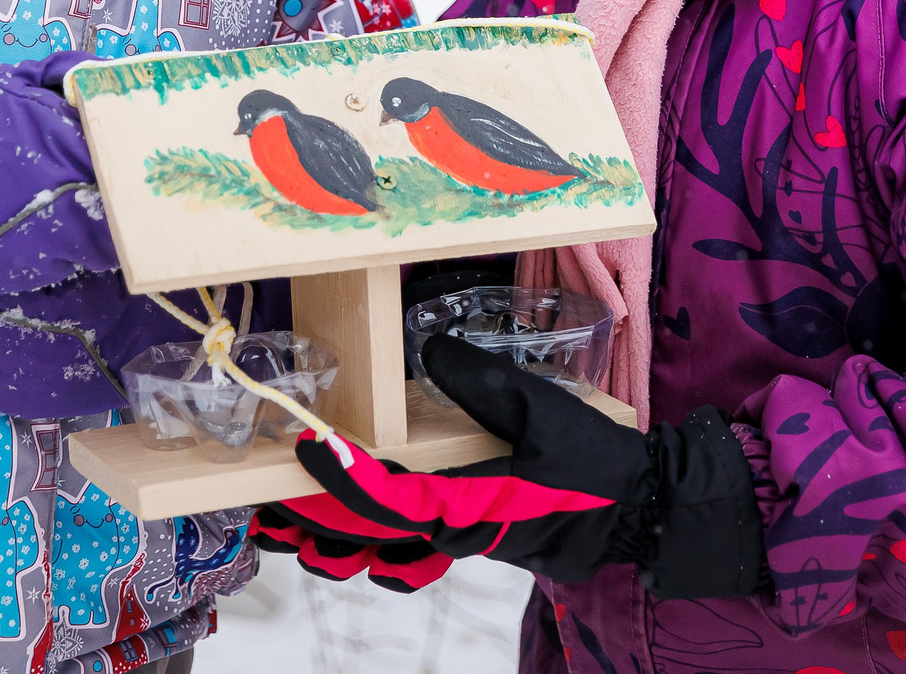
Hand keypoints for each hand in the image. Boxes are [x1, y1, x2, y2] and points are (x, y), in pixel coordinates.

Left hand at [290, 335, 762, 598]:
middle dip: (314, 522)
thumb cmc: (595, 464)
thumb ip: (484, 381)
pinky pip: (406, 550)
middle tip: (267, 501)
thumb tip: (429, 352)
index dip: (342, 476)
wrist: (639, 511)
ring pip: (380, 553)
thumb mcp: (545, 410)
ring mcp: (459, 543)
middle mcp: (455, 535)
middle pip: (366, 538)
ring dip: (333, 538)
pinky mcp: (469, 540)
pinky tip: (348, 524)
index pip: (389, 499)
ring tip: (287, 518)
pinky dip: (371, 540)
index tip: (307, 448)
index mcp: (469, 508)